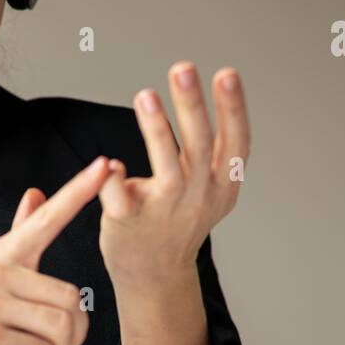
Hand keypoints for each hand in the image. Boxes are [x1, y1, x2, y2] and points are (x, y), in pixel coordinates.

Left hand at [98, 63, 249, 291]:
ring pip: (166, 169)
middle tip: (183, 70)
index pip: (236, 141)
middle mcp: (198, 196)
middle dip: (192, 106)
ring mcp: (164, 210)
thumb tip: (217, 86)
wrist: (156, 274)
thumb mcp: (214, 189)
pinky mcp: (129, 221)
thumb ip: (216, 148)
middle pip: (200, 147)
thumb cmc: (180, 222)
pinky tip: (109, 162)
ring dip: (156, 131)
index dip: (233, 108)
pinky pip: (120, 197)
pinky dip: (114, 180)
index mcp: (222, 183)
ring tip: (146, 96)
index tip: (227, 74)